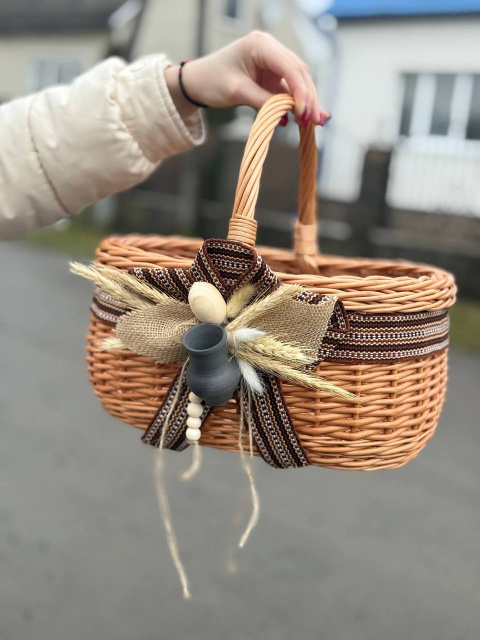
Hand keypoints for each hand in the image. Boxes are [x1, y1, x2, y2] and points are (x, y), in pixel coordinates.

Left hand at [165, 32, 329, 125]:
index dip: (302, 91)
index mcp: (261, 45)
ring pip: (298, 81)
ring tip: (316, 122)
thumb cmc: (211, 81)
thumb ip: (264, 101)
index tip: (306, 113)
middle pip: (299, 73)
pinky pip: (289, 89)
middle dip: (310, 98)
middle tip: (317, 121)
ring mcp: (272, 61)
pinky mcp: (272, 75)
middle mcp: (270, 49)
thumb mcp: (237, 92)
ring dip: (307, 102)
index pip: (290, 67)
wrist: (197, 82)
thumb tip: (289, 115)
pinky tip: (306, 117)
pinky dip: (297, 103)